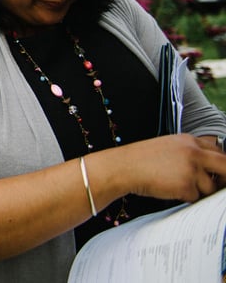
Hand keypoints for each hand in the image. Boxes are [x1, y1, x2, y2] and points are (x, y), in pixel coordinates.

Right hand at [107, 134, 225, 201]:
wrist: (122, 167)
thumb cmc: (141, 159)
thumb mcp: (168, 147)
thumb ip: (189, 153)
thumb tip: (210, 170)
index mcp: (189, 140)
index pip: (219, 152)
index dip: (222, 166)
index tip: (220, 175)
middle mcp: (193, 152)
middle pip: (225, 167)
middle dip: (223, 180)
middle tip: (217, 187)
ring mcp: (191, 168)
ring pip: (210, 187)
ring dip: (198, 191)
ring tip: (176, 185)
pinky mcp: (186, 185)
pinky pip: (195, 197)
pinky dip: (184, 197)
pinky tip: (169, 189)